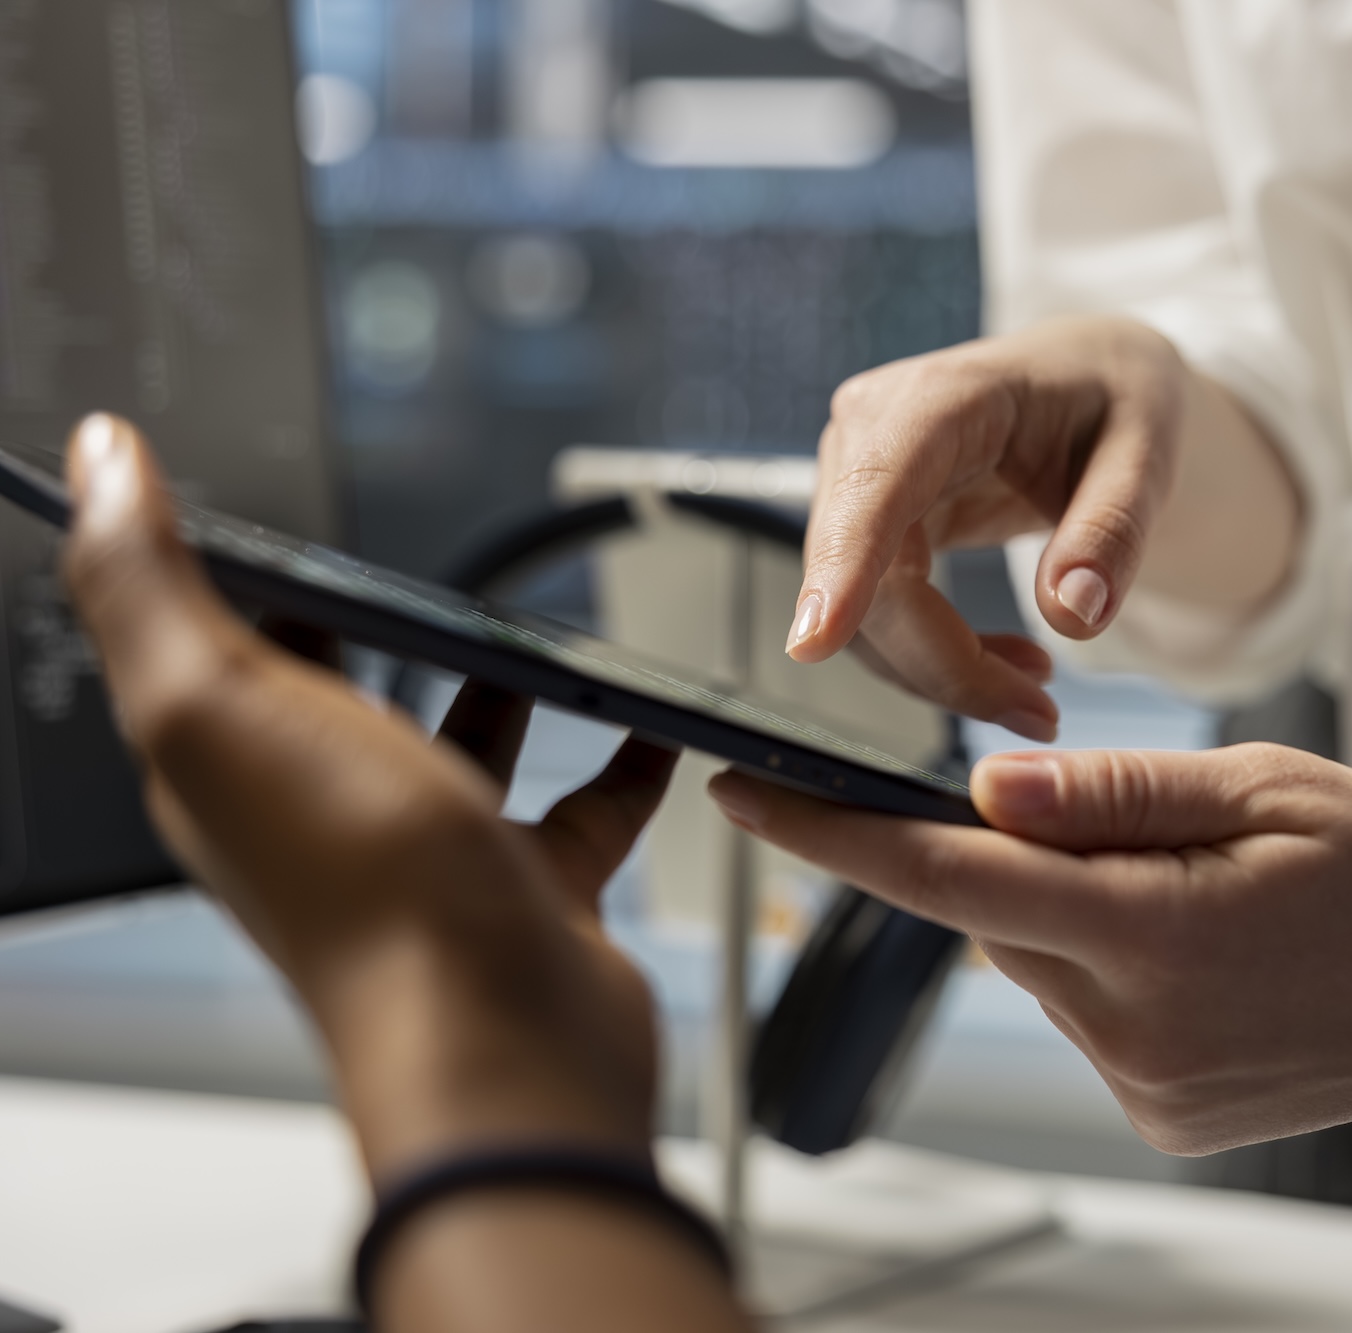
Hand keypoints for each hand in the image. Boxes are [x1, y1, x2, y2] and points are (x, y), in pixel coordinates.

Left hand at [60, 415, 673, 1176]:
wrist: (503, 1036)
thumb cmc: (367, 891)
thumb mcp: (219, 703)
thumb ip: (146, 582)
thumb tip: (99, 463)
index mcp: (232, 771)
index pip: (208, 657)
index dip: (225, 582)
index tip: (254, 511)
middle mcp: (328, 815)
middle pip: (340, 699)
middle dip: (369, 631)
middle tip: (406, 557)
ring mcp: (435, 854)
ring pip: (462, 749)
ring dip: (494, 687)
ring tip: (534, 628)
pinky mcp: (529, 886)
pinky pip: (581, 805)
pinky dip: (618, 758)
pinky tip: (650, 719)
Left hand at [710, 744, 1351, 1153]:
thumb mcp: (1264, 786)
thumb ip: (1113, 790)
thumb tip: (982, 786)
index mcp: (1151, 933)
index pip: (944, 878)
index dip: (830, 835)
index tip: (740, 793)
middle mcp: (1133, 1030)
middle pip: (996, 916)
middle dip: (1011, 852)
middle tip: (1114, 812)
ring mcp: (1150, 1088)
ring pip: (1042, 964)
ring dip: (1075, 911)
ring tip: (1195, 886)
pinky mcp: (1167, 1118)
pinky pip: (1090, 1015)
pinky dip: (1112, 966)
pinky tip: (1206, 948)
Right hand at [788, 315, 1296, 738]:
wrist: (1091, 380)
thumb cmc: (1116, 398)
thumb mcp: (1149, 451)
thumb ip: (1114, 528)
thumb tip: (1071, 615)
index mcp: (944, 395)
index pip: (876, 486)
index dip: (844, 566)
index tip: (814, 643)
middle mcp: (874, 431)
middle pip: (870, 578)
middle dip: (945, 666)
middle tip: (1040, 716)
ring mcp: (859, 479)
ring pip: (864, 615)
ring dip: (944, 672)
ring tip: (1038, 691)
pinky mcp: (867, 523)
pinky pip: (879, 615)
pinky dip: (939, 658)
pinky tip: (1010, 664)